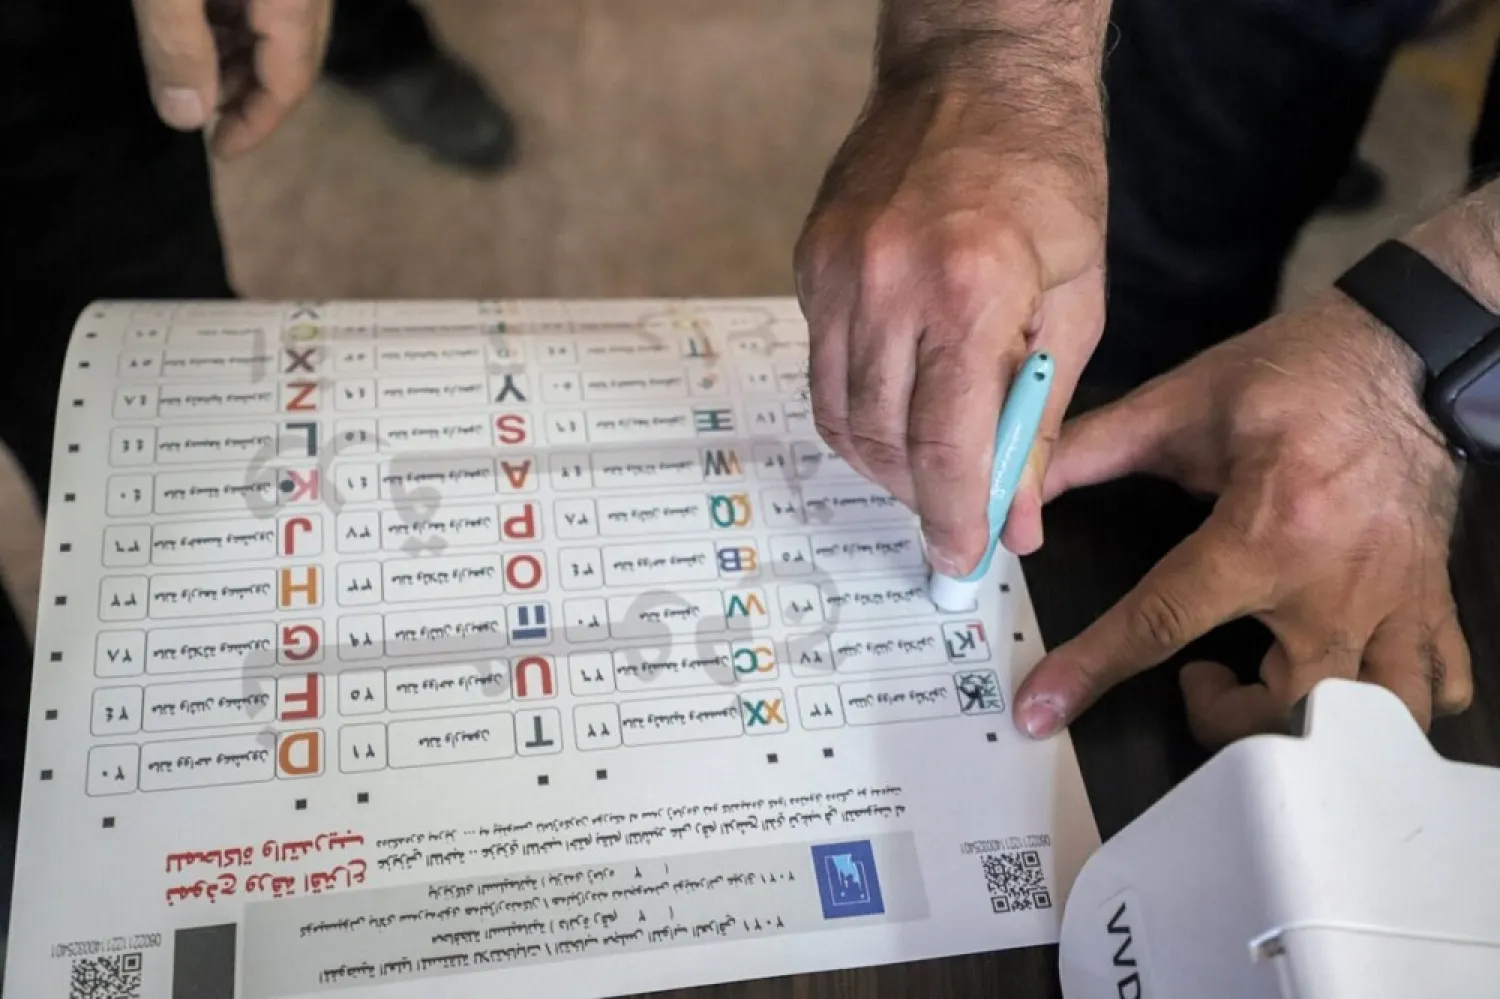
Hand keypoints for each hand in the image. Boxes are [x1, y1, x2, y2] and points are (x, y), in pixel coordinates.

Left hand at [132, 0, 331, 156]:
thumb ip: (176, 44)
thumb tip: (185, 116)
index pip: (291, 81)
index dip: (256, 124)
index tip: (219, 151)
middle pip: (294, 56)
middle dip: (248, 91)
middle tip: (199, 109)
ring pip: (282, 24)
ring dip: (240, 52)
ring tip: (190, 64)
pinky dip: (235, 16)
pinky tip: (197, 18)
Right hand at [793, 48, 1106, 570]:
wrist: (977, 73)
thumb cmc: (1046, 178)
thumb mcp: (1076, 302)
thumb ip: (1042, 418)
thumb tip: (1017, 516)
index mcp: (971, 289)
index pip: (944, 445)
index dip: (953, 517)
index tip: (960, 559)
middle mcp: (888, 282)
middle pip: (880, 440)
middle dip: (918, 494)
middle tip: (950, 512)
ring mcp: (837, 269)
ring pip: (837, 413)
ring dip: (880, 459)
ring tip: (923, 464)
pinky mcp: (810, 261)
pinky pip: (821, 365)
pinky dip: (855, 404)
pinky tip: (895, 399)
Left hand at [1015, 290, 1471, 745]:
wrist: (1406, 350)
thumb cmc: (1297, 374)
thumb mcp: (1182, 401)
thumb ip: (1092, 447)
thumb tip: (1018, 480)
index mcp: (1266, 533)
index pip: (1160, 622)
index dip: (1090, 670)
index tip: (1041, 711)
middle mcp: (1336, 584)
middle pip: (1284, 709)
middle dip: (1224, 722)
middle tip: (1196, 679)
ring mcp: (1395, 601)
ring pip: (1370, 720)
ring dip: (1310, 726)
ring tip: (1273, 687)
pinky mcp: (1431, 599)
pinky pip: (1440, 685)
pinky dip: (1396, 706)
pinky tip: (1351, 684)